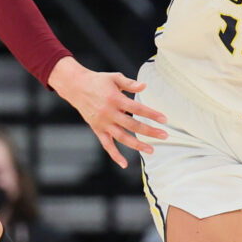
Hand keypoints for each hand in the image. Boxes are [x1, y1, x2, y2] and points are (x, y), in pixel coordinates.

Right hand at [48, 57, 168, 167]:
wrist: (76, 87)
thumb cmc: (98, 81)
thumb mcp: (114, 77)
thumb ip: (130, 83)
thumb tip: (144, 86)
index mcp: (115, 99)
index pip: (137, 108)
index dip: (151, 114)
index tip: (164, 119)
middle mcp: (109, 113)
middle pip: (132, 125)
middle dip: (150, 131)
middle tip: (165, 135)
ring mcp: (103, 123)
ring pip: (122, 137)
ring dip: (137, 145)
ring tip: (151, 149)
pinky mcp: (97, 129)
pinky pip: (106, 145)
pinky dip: (115, 155)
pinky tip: (124, 163)